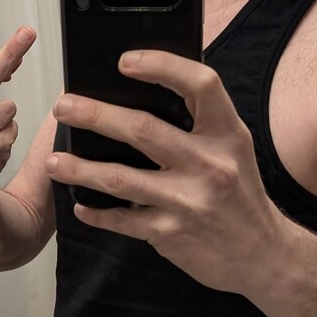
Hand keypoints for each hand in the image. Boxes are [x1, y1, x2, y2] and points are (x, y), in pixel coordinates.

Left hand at [46, 50, 284, 293]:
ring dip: (79, 168)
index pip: (200, 84)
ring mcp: (188, 201)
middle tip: (64, 107)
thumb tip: (146, 91)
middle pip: (142, 129)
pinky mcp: (170, 234)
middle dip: (95, 115)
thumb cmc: (241, 196)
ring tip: (52, 161)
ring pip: (119, 178)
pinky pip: (122, 219)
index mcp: (227, 134)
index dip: (162, 66)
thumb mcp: (233, 151)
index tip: (125, 61)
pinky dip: (96, 213)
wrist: (264, 255)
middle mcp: (209, 164)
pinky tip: (80, 205)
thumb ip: (200, 124)